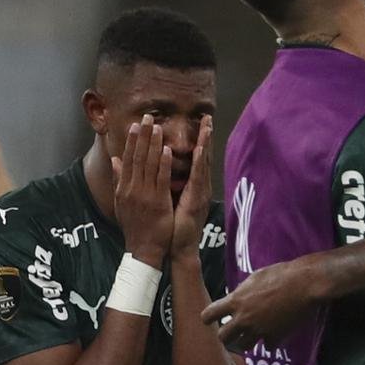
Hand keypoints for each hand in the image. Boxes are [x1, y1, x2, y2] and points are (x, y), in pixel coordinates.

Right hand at [111, 115, 173, 267]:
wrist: (143, 248)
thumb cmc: (135, 225)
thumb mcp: (122, 201)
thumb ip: (119, 179)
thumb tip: (114, 160)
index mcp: (124, 188)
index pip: (127, 159)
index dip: (132, 140)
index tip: (135, 124)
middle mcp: (132, 188)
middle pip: (137, 157)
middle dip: (142, 136)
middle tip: (147, 117)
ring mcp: (144, 194)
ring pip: (148, 165)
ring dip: (152, 144)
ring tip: (157, 127)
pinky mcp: (158, 201)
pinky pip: (160, 179)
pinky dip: (163, 164)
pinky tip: (166, 150)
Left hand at [170, 115, 212, 262]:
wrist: (178, 247)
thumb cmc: (172, 226)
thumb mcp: (166, 200)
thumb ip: (163, 184)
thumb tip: (157, 171)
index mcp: (190, 185)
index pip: (193, 158)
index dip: (196, 139)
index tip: (197, 122)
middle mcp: (198, 186)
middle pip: (201, 156)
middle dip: (204, 135)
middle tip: (207, 116)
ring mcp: (199, 191)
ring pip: (202, 163)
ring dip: (205, 143)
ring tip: (207, 125)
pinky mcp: (197, 198)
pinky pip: (198, 177)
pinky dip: (199, 161)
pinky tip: (199, 148)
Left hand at [202, 258, 311, 348]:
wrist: (304, 283)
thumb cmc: (281, 274)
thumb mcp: (255, 277)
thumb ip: (243, 291)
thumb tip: (238, 296)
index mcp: (236, 301)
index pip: (208, 315)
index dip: (209, 318)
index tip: (211, 319)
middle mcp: (243, 318)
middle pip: (223, 337)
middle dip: (228, 334)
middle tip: (234, 330)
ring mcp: (259, 329)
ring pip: (244, 346)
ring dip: (248, 340)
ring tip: (255, 333)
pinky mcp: (275, 336)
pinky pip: (268, 346)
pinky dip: (271, 341)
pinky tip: (276, 333)